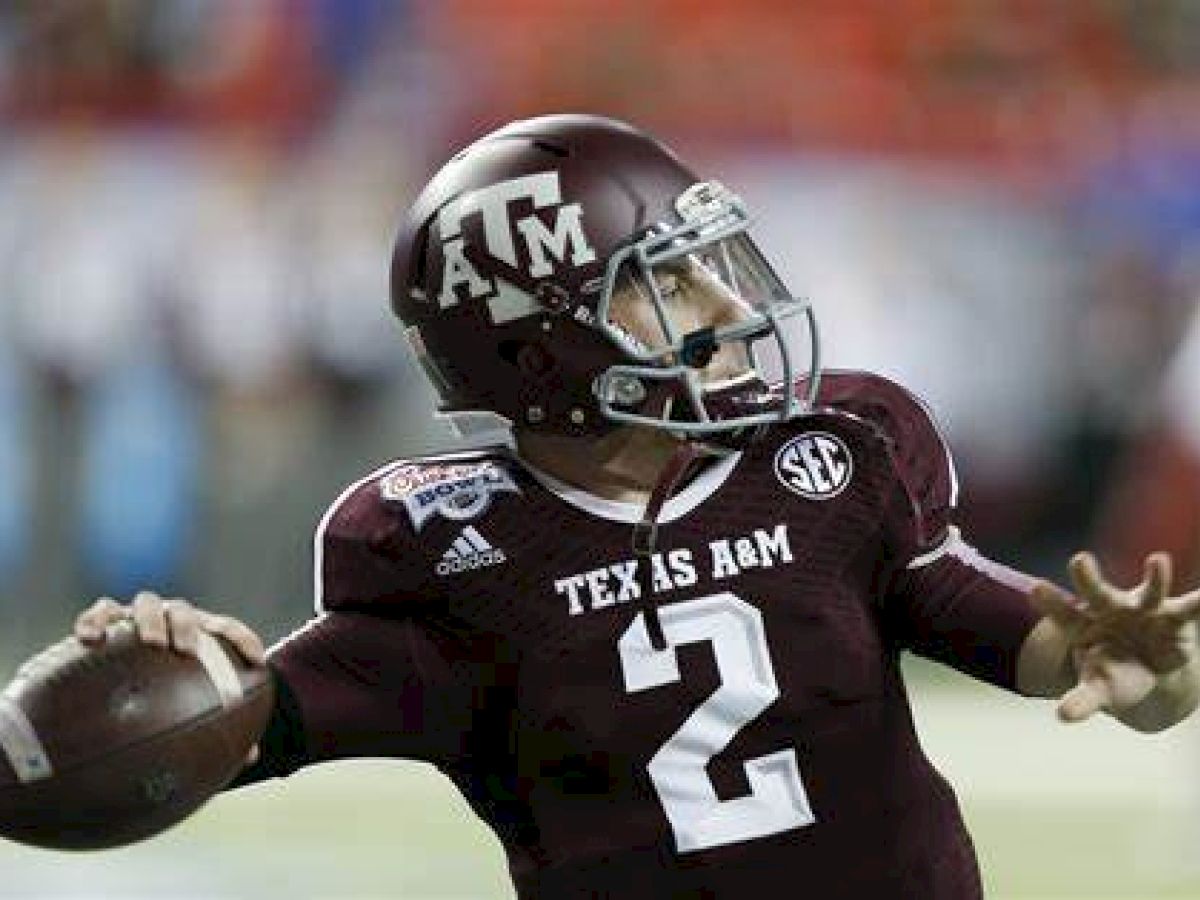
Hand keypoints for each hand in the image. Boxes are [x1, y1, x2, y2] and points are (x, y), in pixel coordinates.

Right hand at [74, 590, 266, 763]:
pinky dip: (95, 620)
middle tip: (185, 651)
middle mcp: (169, 622)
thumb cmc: (165, 696)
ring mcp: (137, 617)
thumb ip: (218, 729)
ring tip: (150, 641)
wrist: (116, 682)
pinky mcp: (105, 622)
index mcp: (198, 636)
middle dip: (186, 626)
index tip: (256, 662)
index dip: (243, 642)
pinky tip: (89, 638)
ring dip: (150, 618)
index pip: (227, 630)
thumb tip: (250, 758)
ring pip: (146, 604)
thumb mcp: (188, 712)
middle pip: (183, 611)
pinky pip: (100, 613)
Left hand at [1030, 552, 1199, 723]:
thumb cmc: (1113, 675)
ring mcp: (1145, 610)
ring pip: (1149, 591)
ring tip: (1157, 560)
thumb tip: (1064, 717)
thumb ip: (1083, 700)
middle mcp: (1111, 609)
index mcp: (1084, 625)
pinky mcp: (1176, 617)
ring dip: (1154, 577)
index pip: (1063, 613)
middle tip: (1079, 560)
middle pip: (1096, 592)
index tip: (1036, 588)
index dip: (1051, 601)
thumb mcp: (1098, 689)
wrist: (1150, 671)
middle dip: (1088, 577)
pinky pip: (1192, 607)